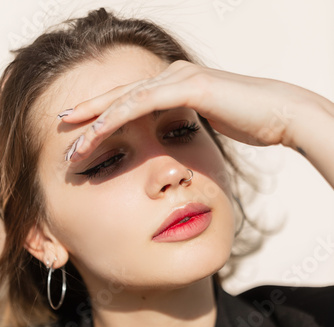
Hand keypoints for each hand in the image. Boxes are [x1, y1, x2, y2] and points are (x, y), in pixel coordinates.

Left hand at [59, 60, 333, 187]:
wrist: (278, 114)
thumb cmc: (248, 122)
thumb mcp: (207, 124)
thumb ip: (186, 125)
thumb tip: (173, 139)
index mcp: (175, 85)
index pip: (131, 100)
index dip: (103, 114)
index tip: (82, 131)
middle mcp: (172, 76)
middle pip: (120, 94)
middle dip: (88, 112)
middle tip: (62, 126)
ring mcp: (179, 78)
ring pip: (125, 98)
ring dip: (96, 120)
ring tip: (74, 140)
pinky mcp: (188, 87)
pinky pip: (143, 102)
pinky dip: (117, 117)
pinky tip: (98, 131)